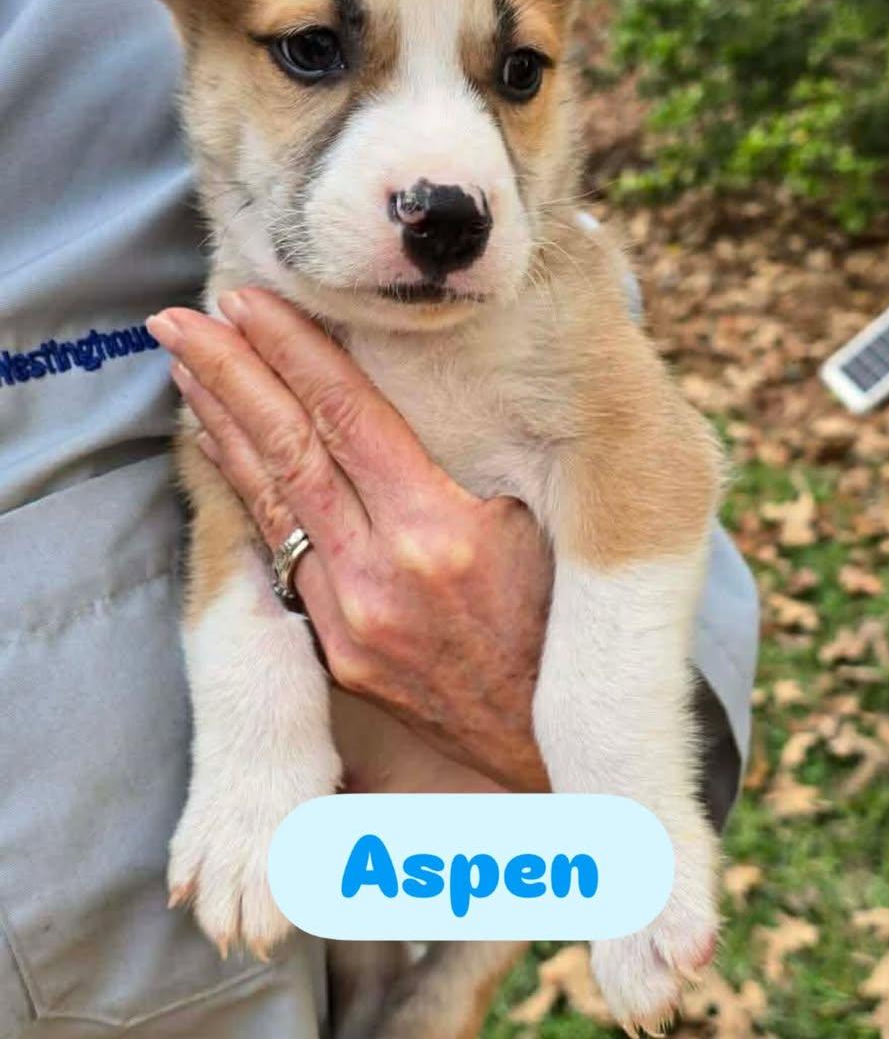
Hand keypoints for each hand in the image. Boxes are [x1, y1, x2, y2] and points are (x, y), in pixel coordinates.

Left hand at [147, 290, 552, 790]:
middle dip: (230, 374)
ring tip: (185, 367)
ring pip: (270, 500)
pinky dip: (247, 491)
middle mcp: (378, 574)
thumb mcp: (532, 525)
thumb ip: (460, 463)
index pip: (347, 418)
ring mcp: (347, 617)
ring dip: (222, 426)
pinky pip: (280, 552)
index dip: (292, 352)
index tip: (247, 301)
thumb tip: (396, 387)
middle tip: (178, 319)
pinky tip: (222, 448)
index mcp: (437, 532)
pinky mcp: (334, 648)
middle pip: (289, 450)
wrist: (547, 740)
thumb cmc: (557, 619)